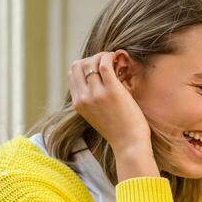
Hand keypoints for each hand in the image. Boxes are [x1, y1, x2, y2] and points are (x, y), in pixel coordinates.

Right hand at [69, 51, 153, 169]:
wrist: (129, 145)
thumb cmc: (118, 132)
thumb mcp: (96, 116)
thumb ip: (92, 101)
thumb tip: (96, 81)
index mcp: (78, 104)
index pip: (72, 74)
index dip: (84, 65)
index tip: (98, 66)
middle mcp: (84, 98)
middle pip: (78, 65)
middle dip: (92, 58)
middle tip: (106, 61)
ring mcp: (96, 94)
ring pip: (91, 62)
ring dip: (103, 56)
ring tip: (113, 59)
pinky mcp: (111, 90)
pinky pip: (104, 63)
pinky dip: (109, 56)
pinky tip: (117, 58)